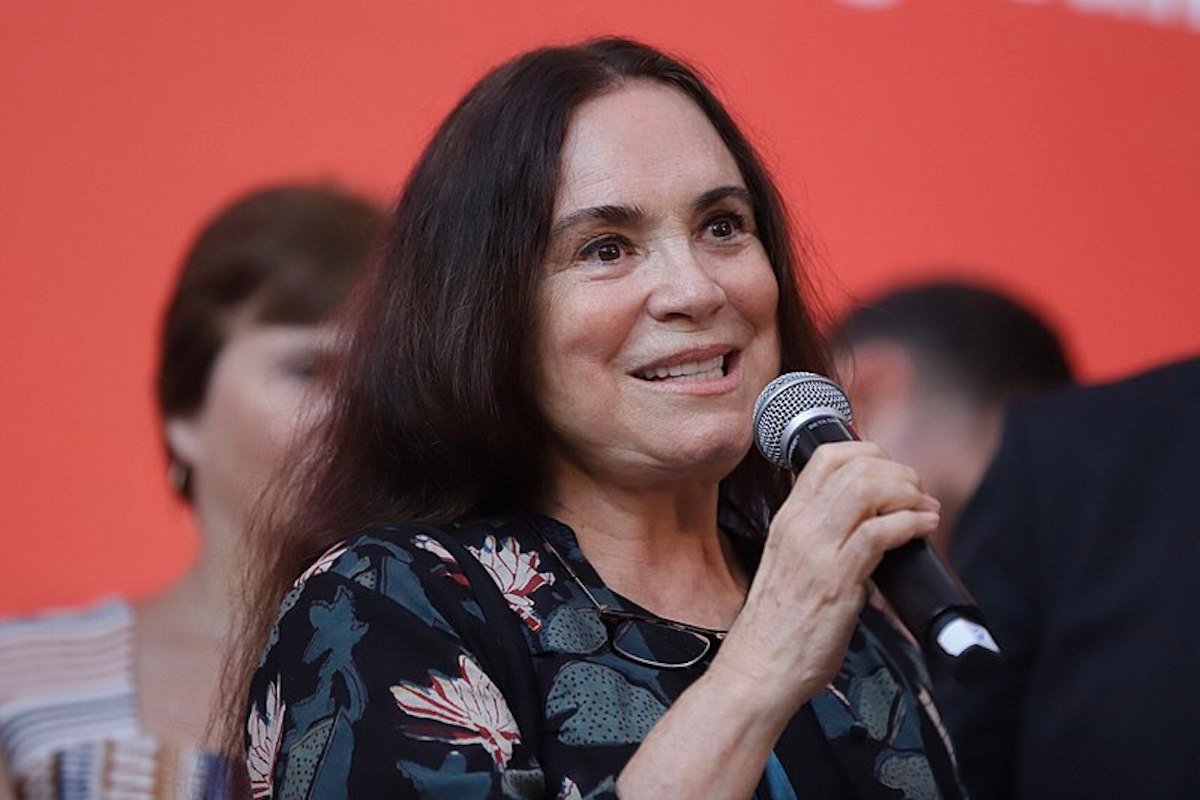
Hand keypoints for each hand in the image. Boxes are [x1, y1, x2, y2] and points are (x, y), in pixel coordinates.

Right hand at [713, 441, 938, 716]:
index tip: (892, 473)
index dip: (869, 453)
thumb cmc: (780, 625)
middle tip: (917, 495)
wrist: (760, 667)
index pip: (826, 456)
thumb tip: (872, 528)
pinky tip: (922, 530)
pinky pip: (879, 532)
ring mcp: (816, 550)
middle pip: (855, 465)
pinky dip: (910, 523)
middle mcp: (799, 525)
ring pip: (868, 488)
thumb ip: (824, 539)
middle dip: (899, 472)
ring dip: (908, 493)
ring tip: (924, 510)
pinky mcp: (837, 580)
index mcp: (788, 518)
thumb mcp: (793, 563)